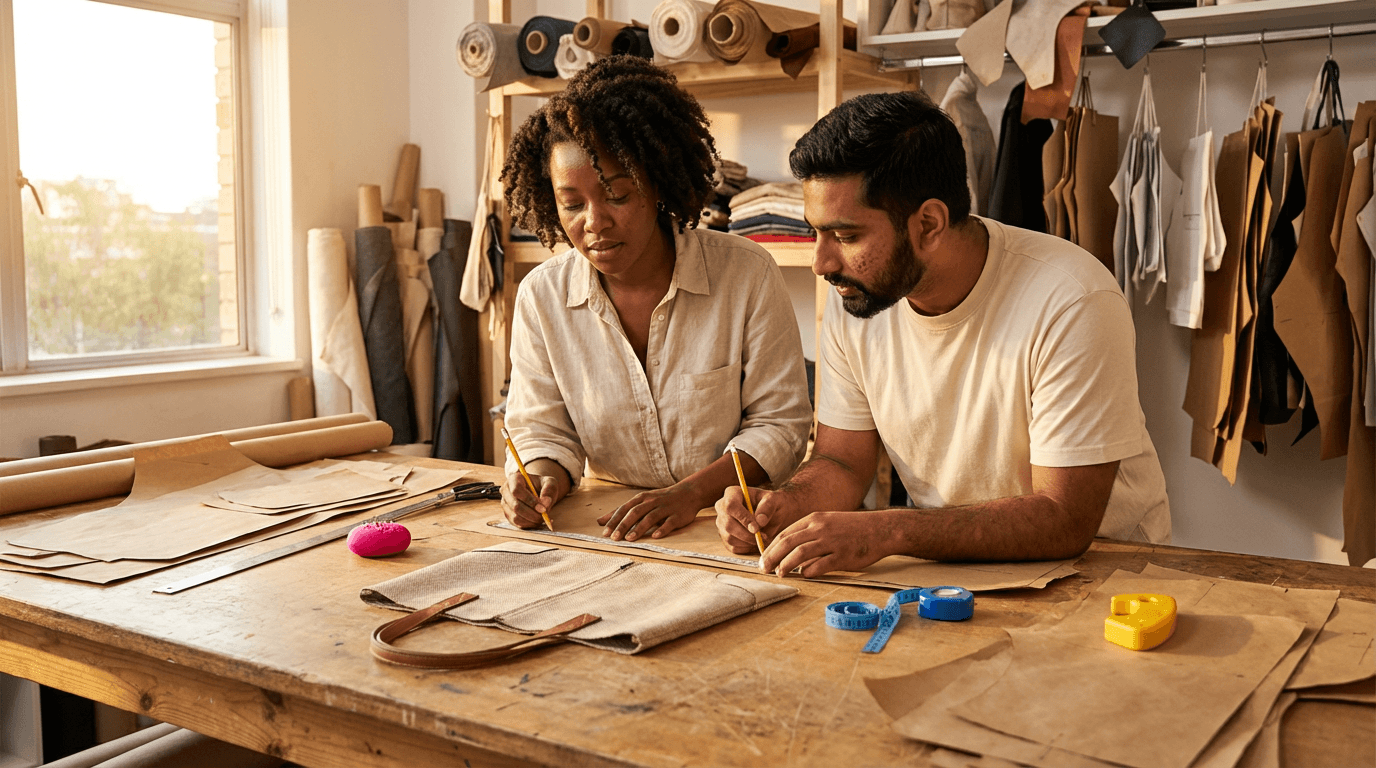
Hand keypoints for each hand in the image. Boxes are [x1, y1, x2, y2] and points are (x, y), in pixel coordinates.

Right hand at [500, 471, 559, 528]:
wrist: (539, 492)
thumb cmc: (543, 486)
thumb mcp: (550, 483)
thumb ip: (549, 491)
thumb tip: (545, 503)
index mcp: (514, 478)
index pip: (516, 490)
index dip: (529, 500)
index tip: (542, 508)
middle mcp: (506, 491)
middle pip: (515, 506)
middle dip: (532, 514)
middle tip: (545, 516)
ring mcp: (505, 504)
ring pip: (515, 517)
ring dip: (531, 520)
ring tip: (543, 518)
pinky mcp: (508, 514)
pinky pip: (517, 523)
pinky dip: (529, 524)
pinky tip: (538, 521)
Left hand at [596, 482, 706, 541]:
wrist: (688, 492)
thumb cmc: (660, 499)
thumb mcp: (641, 501)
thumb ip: (622, 511)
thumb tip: (600, 521)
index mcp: (641, 499)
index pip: (624, 509)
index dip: (614, 521)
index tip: (604, 533)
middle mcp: (652, 502)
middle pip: (635, 513)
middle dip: (623, 525)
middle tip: (614, 538)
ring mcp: (665, 508)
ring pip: (650, 518)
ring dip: (639, 528)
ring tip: (629, 539)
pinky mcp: (677, 516)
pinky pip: (669, 523)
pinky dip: (662, 529)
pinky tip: (655, 536)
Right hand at [713, 486, 802, 556]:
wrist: (773, 516)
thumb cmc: (771, 504)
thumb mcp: (774, 500)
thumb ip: (767, 507)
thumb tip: (760, 521)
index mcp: (732, 493)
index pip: (730, 506)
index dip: (742, 518)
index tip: (756, 528)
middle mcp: (722, 508)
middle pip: (727, 524)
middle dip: (747, 534)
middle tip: (764, 537)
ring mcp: (722, 523)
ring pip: (729, 537)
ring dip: (748, 542)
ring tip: (764, 538)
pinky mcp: (725, 537)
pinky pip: (733, 547)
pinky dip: (747, 547)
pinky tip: (757, 541)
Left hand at [761, 510, 893, 577]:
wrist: (880, 529)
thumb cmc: (852, 528)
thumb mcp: (828, 523)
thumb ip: (809, 534)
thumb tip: (790, 553)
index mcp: (814, 519)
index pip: (785, 534)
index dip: (770, 548)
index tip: (763, 559)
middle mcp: (820, 528)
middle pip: (788, 542)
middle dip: (772, 557)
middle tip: (763, 569)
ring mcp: (831, 541)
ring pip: (800, 553)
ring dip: (786, 565)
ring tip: (779, 574)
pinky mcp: (843, 555)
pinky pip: (820, 565)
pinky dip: (809, 571)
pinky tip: (803, 575)